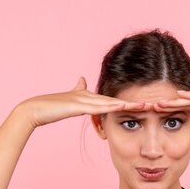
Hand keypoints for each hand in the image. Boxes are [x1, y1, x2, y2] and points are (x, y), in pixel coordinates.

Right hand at [15, 76, 147, 128]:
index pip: (114, 102)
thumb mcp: (67, 101)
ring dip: (130, 104)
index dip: (131, 103)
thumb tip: (82, 78)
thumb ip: (77, 90)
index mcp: (89, 98)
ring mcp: (84, 99)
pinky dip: (113, 107)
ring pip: (113, 102)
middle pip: (118, 100)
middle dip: (136, 103)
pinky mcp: (78, 104)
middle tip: (156, 104)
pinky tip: (124, 107)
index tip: (147, 106)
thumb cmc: (49, 109)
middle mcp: (90, 96)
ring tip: (148, 105)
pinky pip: (99, 107)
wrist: (34, 110)